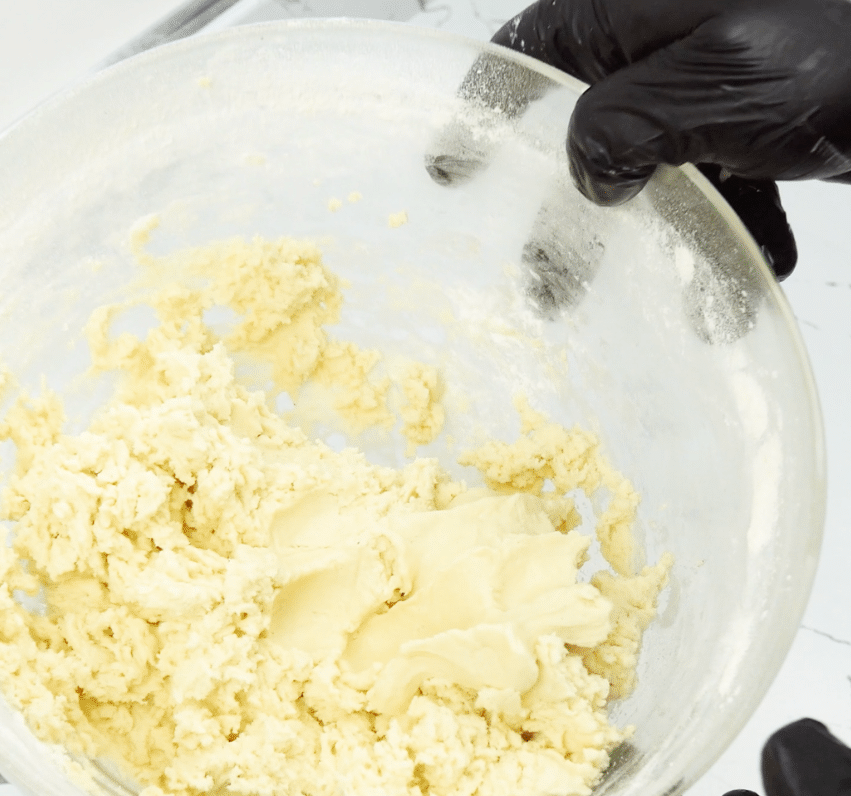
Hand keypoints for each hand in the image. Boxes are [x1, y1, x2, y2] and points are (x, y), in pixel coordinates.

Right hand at [491, 0, 850, 277]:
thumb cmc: (846, 40)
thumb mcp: (714, 86)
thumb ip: (628, 128)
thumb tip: (590, 172)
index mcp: (632, 13)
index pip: (531, 53)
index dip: (488, 110)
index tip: (456, 172)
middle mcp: (666, 40)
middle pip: (588, 121)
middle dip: (572, 203)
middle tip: (549, 273)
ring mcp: (717, 75)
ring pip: (658, 160)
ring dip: (656, 230)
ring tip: (643, 296)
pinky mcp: (767, 111)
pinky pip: (729, 175)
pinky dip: (733, 226)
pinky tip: (743, 274)